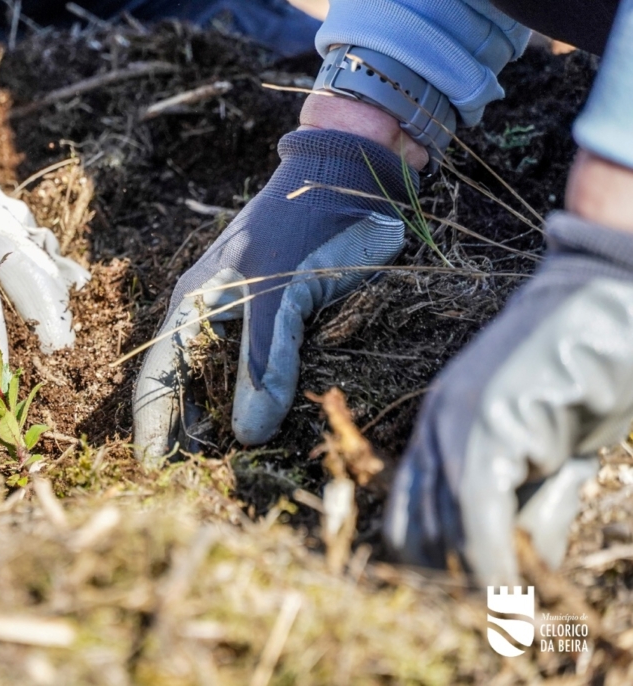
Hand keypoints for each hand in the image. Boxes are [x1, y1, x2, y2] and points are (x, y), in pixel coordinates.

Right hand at [133, 128, 414, 463]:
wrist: (350, 178)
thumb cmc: (306, 227)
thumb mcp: (281, 292)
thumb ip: (264, 360)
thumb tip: (248, 433)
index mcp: (191, 307)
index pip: (156, 380)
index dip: (153, 430)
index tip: (153, 476)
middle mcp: (209, 319)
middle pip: (183, 390)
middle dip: (186, 437)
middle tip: (199, 485)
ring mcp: (242, 323)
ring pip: (219, 388)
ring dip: (222, 427)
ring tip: (232, 471)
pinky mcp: (279, 326)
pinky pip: (257, 378)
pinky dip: (258, 408)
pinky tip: (270, 436)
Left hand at [385, 212, 632, 583]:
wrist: (611, 308)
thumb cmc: (591, 379)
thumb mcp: (557, 460)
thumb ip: (535, 513)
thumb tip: (524, 576)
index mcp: (438, 431)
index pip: (408, 515)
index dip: (433, 565)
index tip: (462, 601)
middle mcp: (431, 430)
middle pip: (415, 530)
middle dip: (449, 582)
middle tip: (484, 615)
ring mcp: (450, 428)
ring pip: (439, 528)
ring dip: (469, 580)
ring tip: (500, 613)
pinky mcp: (481, 430)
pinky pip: (472, 516)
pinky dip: (488, 563)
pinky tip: (507, 593)